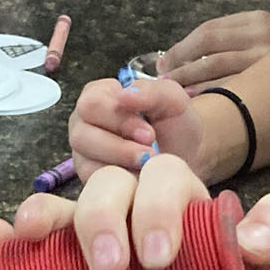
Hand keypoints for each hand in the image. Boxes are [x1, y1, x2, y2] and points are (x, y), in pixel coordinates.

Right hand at [0, 157, 269, 269]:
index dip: (155, 205)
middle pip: (108, 191)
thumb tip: (248, 231)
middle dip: (101, 216)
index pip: (163, 177)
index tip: (162, 260)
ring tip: (30, 233)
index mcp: (197, 216)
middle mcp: (149, 231)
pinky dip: (12, 249)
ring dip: (45, 216)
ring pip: (67, 218)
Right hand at [68, 74, 209, 177]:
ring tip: (146, 162)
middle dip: (120, 144)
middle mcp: (84, 121)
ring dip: (121, 161)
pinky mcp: (88, 175)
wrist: (187, 158)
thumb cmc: (176, 125)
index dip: (119, 119)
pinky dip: (119, 179)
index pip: (91, 103)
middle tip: (150, 149)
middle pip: (81, 133)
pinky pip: (92, 179)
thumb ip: (150, 91)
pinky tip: (138, 174)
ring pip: (84, 158)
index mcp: (99, 95)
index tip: (148, 132)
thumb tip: (122, 95)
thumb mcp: (173, 100)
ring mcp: (83, 151)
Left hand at [159, 11, 269, 91]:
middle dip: (180, 65)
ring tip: (174, 93)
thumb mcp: (263, 35)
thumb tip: (182, 57)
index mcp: (256, 19)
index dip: (181, 48)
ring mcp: (266, 61)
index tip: (164, 63)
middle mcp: (261, 36)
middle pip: (207, 48)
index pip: (207, 31)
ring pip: (215, 70)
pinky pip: (231, 89)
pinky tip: (197, 103)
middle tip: (162, 80)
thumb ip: (232, 39)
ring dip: (189, 82)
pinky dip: (209, 95)